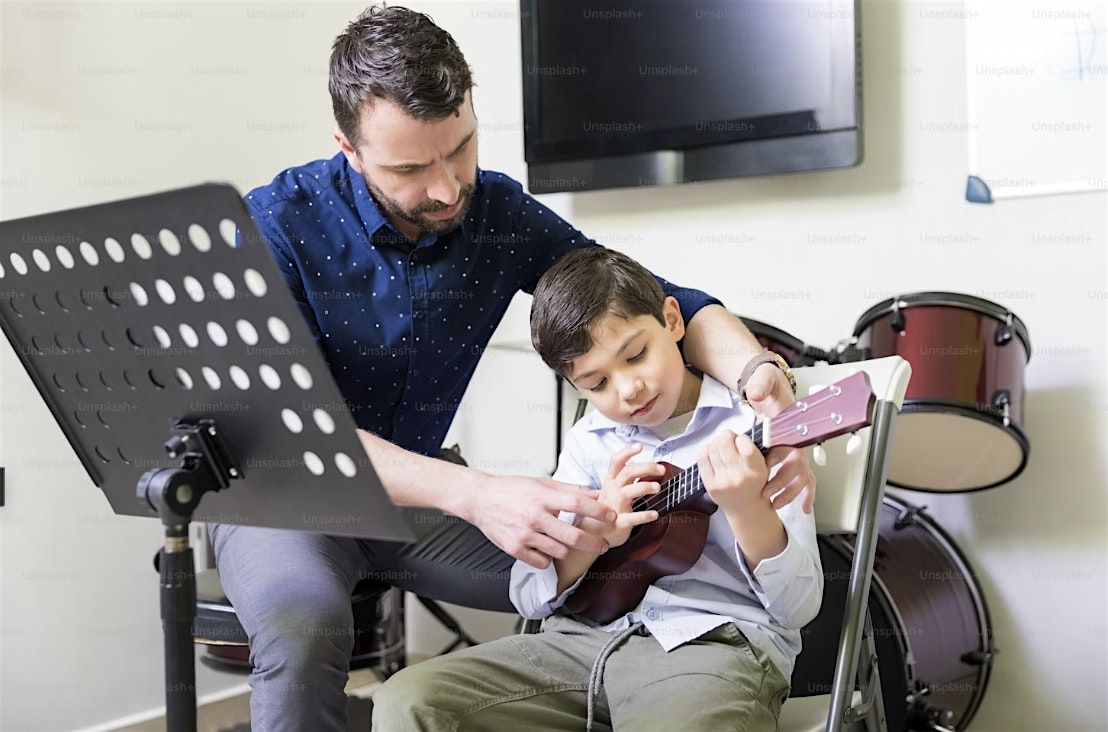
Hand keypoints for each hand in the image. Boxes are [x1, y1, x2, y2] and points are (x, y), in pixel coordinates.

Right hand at [470, 474, 617, 568]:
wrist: (481, 499)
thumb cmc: (512, 490)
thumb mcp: (542, 483)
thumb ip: (570, 490)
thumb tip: (597, 494)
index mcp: (543, 496)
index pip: (578, 504)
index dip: (599, 511)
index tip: (612, 516)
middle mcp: (535, 516)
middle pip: (573, 535)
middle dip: (594, 543)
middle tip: (603, 545)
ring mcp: (524, 534)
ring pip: (560, 551)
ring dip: (568, 549)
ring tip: (567, 543)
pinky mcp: (515, 549)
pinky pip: (542, 562)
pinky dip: (548, 558)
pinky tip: (547, 549)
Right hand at [581, 443, 662, 547]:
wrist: (594, 536)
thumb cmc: (607, 512)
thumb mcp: (612, 492)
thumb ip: (626, 480)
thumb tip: (644, 467)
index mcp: (610, 483)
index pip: (616, 462)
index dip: (627, 452)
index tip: (640, 446)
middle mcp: (612, 492)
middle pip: (627, 472)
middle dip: (645, 467)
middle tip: (661, 469)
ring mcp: (614, 507)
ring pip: (628, 492)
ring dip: (644, 487)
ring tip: (658, 487)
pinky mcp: (619, 523)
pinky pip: (633, 518)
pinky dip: (645, 515)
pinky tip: (655, 514)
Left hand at [698, 430, 769, 515]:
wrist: (746, 508)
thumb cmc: (755, 482)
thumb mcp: (764, 465)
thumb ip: (757, 446)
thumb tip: (754, 420)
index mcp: (756, 471)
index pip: (745, 444)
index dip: (741, 437)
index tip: (742, 441)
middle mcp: (739, 477)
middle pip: (725, 443)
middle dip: (727, 435)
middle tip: (730, 438)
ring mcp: (723, 482)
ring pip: (712, 448)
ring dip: (716, 442)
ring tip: (722, 446)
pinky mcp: (710, 485)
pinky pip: (702, 458)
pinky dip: (706, 450)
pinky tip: (712, 452)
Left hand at [743, 363, 817, 513]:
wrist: (772, 385)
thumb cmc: (771, 385)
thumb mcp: (765, 379)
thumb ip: (762, 384)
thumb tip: (757, 393)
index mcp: (792, 423)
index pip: (790, 444)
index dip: (779, 457)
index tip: (766, 466)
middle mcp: (797, 438)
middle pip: (797, 466)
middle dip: (782, 483)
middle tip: (766, 493)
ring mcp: (796, 449)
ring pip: (802, 476)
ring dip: (790, 492)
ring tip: (774, 504)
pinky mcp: (792, 455)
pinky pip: (806, 478)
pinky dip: (807, 495)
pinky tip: (805, 508)